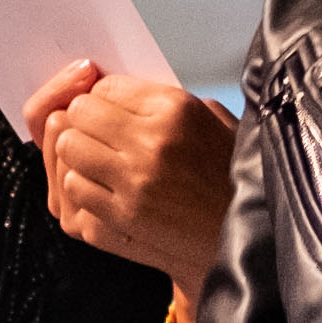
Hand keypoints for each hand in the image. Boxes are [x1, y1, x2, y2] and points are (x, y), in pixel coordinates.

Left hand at [24, 60, 239, 282]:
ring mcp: (135, 183)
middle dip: (86, 121)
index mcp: (176, 110)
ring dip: (80, 153)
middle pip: (79, 113)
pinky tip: (105, 188)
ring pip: (69, 148)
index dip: (104, 98)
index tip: (111, 109)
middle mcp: (152, 143)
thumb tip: (116, 93)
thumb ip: (163, 103)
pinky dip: (83, 186)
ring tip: (102, 161)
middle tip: (101, 133)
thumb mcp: (214, 120)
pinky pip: (73, 187)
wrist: (252, 235)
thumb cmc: (233, 177)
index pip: (106, 86)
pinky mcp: (123, 218)